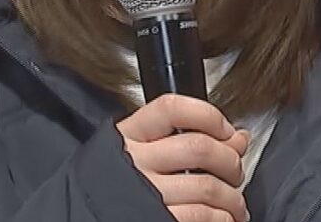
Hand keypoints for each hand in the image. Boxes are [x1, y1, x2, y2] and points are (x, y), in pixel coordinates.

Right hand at [117, 93, 250, 221]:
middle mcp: (135, 161)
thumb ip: (181, 139)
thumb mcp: (137, 152)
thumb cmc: (114, 186)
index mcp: (130, 135)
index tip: (227, 131)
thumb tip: (237, 138)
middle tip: (235, 172)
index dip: (209, 116)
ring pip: (207, 186)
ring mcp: (145, 194)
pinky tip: (222, 218)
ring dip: (233, 198)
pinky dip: (222, 218)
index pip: (173, 109)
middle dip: (231, 161)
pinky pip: (201, 216)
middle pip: (199, 148)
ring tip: (234, 204)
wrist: (83, 220)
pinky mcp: (156, 220)